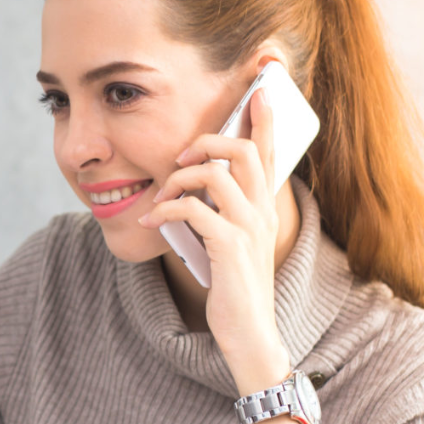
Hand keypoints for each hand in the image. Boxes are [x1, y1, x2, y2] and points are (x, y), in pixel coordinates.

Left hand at [138, 88, 290, 389]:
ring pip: (217, 175)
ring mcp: (248, 228)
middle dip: (209, 141)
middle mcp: (262, 213)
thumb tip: (191, 195)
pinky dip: (167, 210)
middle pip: (245, 151)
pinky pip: (194, 210)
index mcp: (265, 209)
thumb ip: (222, 216)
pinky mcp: (230, 247)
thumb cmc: (235, 289)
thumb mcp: (233, 245)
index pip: (270, 153)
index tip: (261, 89)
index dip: (265, 119)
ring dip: (181, 177)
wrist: (248, 334)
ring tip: (162, 194)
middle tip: (181, 155)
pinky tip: (154, 222)